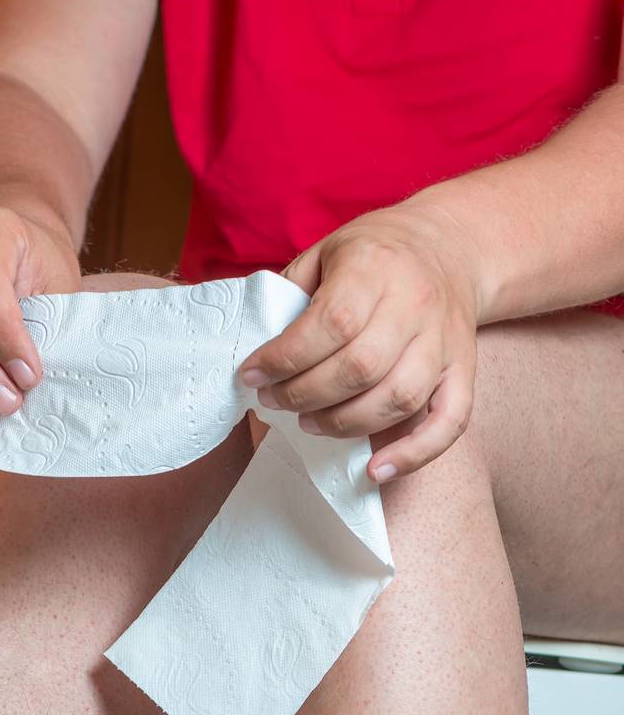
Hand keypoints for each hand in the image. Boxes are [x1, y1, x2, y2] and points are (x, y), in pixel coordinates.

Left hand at [238, 204, 482, 482]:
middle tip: (275, 401)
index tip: (252, 376)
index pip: (330, 325)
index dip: (284, 359)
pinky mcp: (463, 369)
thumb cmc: (375, 255)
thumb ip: (291, 293)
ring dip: (344, 424)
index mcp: (375, 267)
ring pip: (397, 399)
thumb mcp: (325, 251)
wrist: (449, 245)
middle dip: (305, 395)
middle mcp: (415, 303)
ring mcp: (443, 340)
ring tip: (310, 422)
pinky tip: (377, 469)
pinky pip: (450, 422)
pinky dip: (415, 454)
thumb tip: (257, 346)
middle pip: (360, 368)